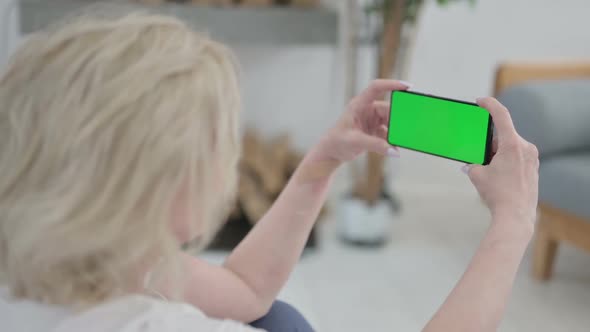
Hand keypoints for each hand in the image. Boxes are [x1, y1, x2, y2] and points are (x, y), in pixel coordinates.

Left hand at [306, 80, 409, 173]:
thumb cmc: (336, 142)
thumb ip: (375, 145)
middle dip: (399, 118)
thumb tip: (395, 151)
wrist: (330, 153)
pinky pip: (388, 133)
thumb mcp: (355, 142)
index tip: (407, 87)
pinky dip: (392, 141)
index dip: (391, 84)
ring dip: (396, 131)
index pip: (376, 88)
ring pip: (390, 122)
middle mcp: (366, 109)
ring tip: (402, 141)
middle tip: (409, 126)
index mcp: (359, 105)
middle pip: (388, 109)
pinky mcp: (374, 131)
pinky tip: (394, 150)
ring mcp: (371, 120)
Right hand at [465, 97, 538, 229]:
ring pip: (510, 147)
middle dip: (489, 143)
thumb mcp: (477, 175)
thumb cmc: (498, 195)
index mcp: (512, 145)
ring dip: (497, 153)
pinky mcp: (533, 169)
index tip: (480, 101)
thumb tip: (470, 164)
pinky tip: (498, 176)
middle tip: (477, 154)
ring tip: (488, 171)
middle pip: (503, 135)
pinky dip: (506, 161)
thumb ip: (472, 164)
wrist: (516, 216)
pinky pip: (517, 157)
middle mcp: (526, 148)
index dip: (490, 104)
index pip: (501, 115)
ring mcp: (532, 159)